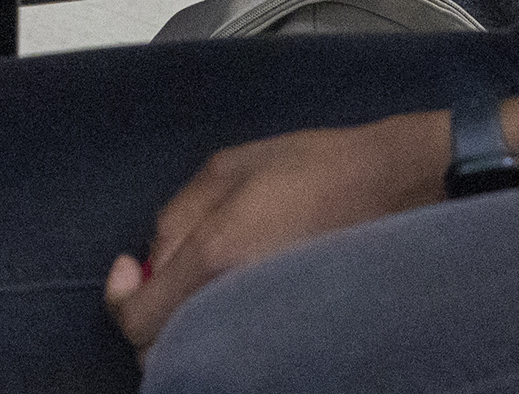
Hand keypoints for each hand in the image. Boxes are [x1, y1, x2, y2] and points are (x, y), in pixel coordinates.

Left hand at [101, 87, 518, 355]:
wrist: (396, 188)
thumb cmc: (320, 167)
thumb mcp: (231, 164)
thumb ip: (178, 212)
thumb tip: (149, 258)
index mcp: (215, 256)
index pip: (136, 319)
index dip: (122, 297)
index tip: (127, 271)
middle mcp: (234, 303)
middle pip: (160, 350)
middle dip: (153, 316)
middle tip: (163, 275)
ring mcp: (265, 328)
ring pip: (198, 354)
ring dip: (185, 325)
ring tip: (205, 281)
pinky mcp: (290, 337)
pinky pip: (235, 349)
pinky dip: (222, 331)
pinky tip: (236, 294)